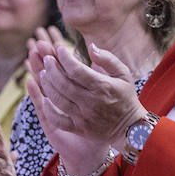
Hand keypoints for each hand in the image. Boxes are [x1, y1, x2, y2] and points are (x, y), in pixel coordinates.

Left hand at [33, 38, 145, 155]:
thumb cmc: (126, 98)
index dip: (64, 57)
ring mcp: (84, 117)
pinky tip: (44, 99)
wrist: (131, 128)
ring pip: (58, 99)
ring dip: (47, 85)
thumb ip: (108, 59)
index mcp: (102, 86)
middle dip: (51, 68)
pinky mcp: (79, 128)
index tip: (59, 49)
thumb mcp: (124, 74)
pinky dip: (48, 109)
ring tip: (43, 74)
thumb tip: (90, 47)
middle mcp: (91, 102)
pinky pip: (58, 119)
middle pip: (63, 83)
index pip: (76, 69)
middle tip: (47, 60)